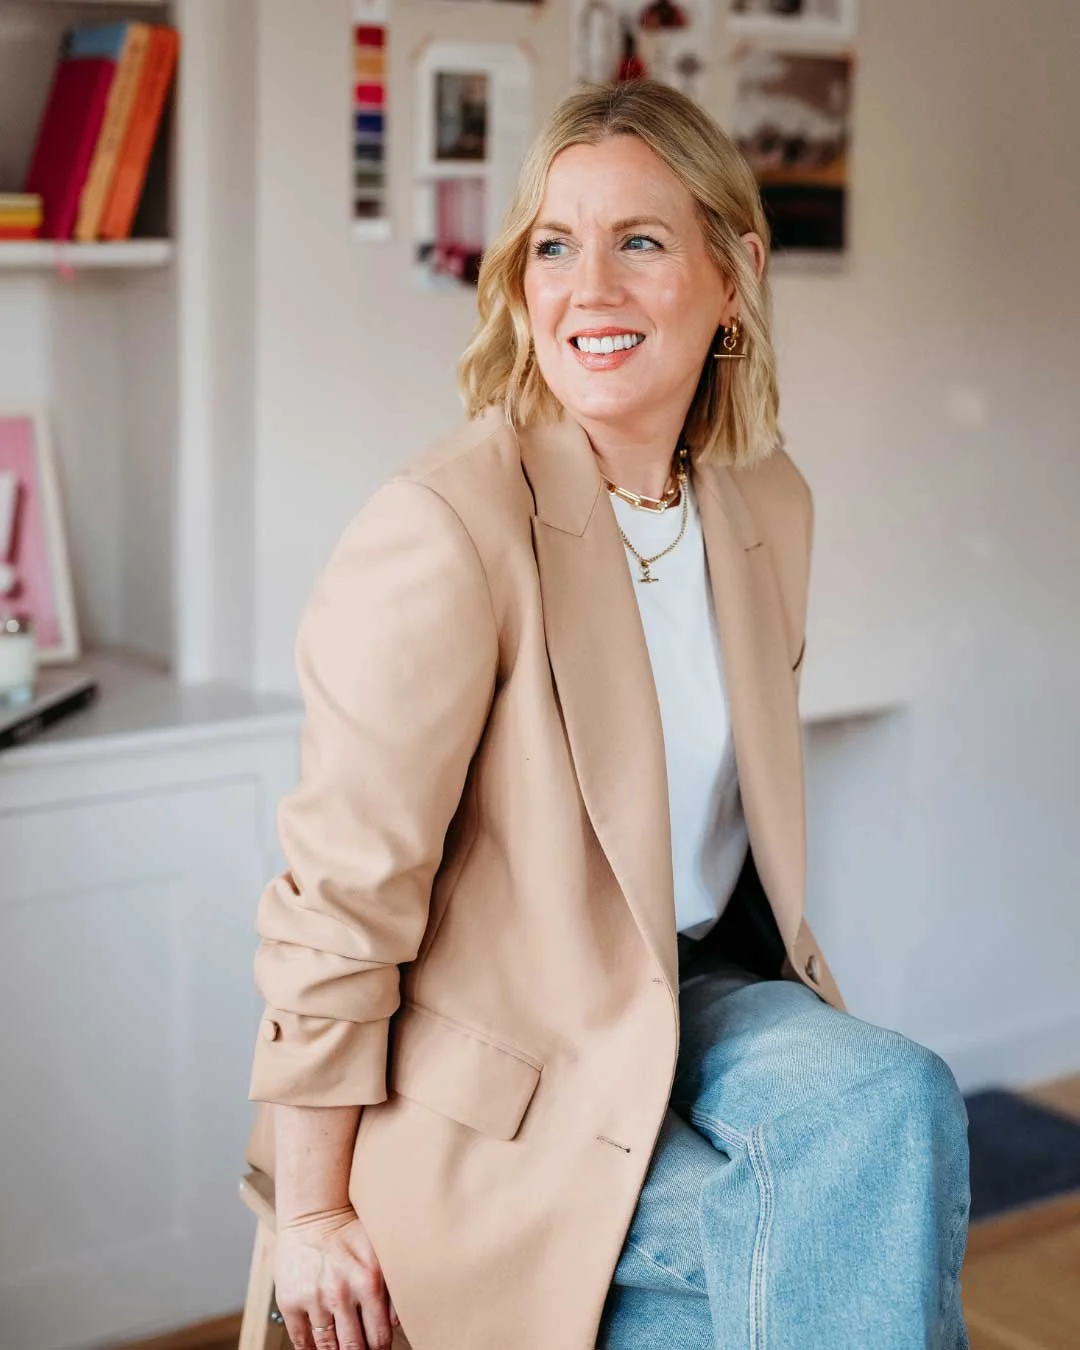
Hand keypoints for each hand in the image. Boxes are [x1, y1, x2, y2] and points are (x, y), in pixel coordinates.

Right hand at [275, 1204, 397, 1349]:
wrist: (311, 1215)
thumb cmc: (348, 1232)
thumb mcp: (378, 1252)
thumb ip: (391, 1288)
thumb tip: (396, 1323)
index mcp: (368, 1281)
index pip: (379, 1337)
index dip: (380, 1349)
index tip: (378, 1349)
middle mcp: (340, 1293)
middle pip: (353, 1348)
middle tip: (360, 1349)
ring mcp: (313, 1299)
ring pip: (327, 1348)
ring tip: (341, 1348)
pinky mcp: (290, 1302)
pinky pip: (301, 1340)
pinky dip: (311, 1349)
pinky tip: (319, 1347)